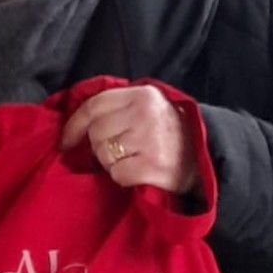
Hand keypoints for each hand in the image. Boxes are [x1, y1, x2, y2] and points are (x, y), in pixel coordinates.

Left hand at [60, 85, 196, 196]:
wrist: (206, 157)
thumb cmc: (170, 132)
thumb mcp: (149, 107)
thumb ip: (118, 106)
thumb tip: (76, 121)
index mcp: (142, 95)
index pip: (94, 106)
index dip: (74, 125)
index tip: (66, 140)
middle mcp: (145, 114)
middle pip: (96, 133)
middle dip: (100, 146)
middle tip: (118, 151)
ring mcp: (149, 140)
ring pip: (104, 154)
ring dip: (111, 163)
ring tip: (132, 160)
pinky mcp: (151, 166)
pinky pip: (117, 174)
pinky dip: (123, 177)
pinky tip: (139, 173)